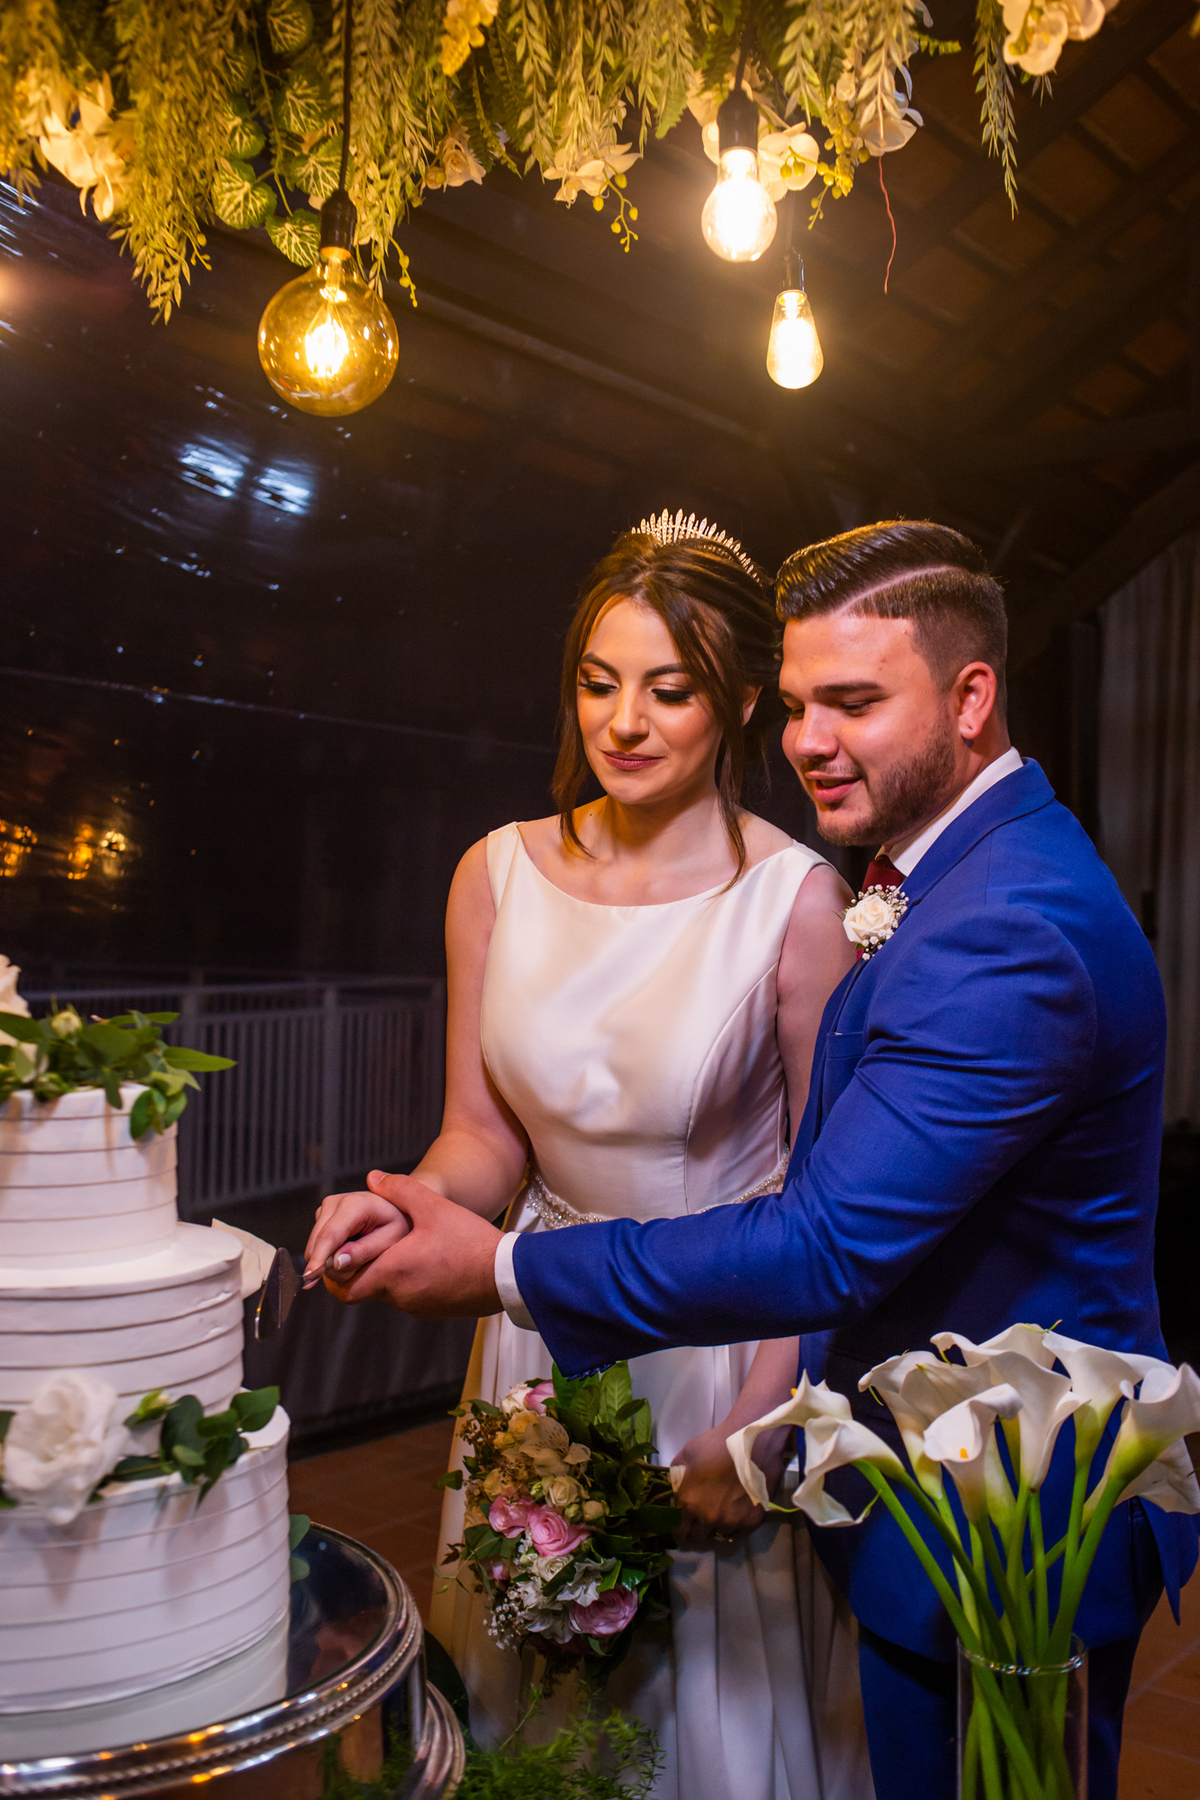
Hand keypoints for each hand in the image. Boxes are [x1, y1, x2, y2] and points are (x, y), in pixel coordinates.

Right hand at [303, 1190, 410, 1286]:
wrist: (395, 1210)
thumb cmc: (397, 1225)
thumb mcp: (390, 1240)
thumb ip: (364, 1251)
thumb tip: (335, 1262)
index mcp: (354, 1204)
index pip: (330, 1236)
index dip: (318, 1258)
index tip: (310, 1277)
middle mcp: (334, 1203)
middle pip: (318, 1244)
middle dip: (333, 1264)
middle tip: (362, 1264)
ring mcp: (325, 1208)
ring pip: (314, 1247)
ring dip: (332, 1260)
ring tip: (360, 1253)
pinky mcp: (321, 1216)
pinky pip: (317, 1246)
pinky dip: (330, 1254)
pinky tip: (350, 1248)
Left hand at [319, 1169, 503, 1317]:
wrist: (506, 1275)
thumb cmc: (469, 1241)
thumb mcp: (434, 1207)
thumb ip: (400, 1190)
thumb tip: (372, 1178)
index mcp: (391, 1271)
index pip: (343, 1285)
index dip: (335, 1270)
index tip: (339, 1251)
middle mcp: (398, 1295)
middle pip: (361, 1290)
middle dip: (358, 1269)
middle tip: (365, 1245)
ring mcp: (416, 1306)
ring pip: (386, 1292)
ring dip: (385, 1273)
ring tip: (399, 1247)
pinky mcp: (433, 1310)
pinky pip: (408, 1296)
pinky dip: (407, 1281)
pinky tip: (424, 1260)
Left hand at [671, 1424, 789, 1547]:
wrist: (752, 1441)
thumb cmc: (716, 1444)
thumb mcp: (687, 1455)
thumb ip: (676, 1477)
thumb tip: (673, 1490)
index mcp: (689, 1503)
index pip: (678, 1532)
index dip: (678, 1529)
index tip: (682, 1525)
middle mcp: (708, 1518)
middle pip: (698, 1536)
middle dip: (696, 1527)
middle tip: (701, 1515)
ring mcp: (731, 1522)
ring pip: (719, 1535)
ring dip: (717, 1526)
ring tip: (721, 1509)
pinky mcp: (751, 1521)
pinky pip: (738, 1532)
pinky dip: (735, 1525)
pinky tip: (736, 1510)